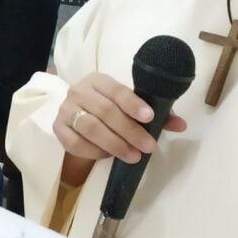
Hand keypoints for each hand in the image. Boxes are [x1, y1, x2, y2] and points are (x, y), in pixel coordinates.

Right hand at [54, 73, 186, 164]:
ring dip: (114, 144)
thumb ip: (155, 114)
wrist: (78, 120)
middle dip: (130, 130)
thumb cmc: (110, 111)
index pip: (116, 90)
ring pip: (90, 127)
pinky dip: (94, 151)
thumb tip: (180, 124)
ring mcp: (65, 110)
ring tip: (133, 156)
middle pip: (105, 111)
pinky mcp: (58, 128)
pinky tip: (108, 156)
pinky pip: (75, 143)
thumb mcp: (131, 108)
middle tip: (148, 146)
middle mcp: (78, 91)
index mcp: (97, 80)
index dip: (133, 103)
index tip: (150, 117)